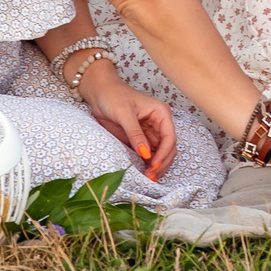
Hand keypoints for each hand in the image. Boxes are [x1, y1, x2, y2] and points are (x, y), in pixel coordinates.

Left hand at [76, 64, 177, 181]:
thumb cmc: (113, 96)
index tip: (153, 165)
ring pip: (161, 153)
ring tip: (149, 177)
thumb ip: (135, 133)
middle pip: (169, 148)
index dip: (164, 153)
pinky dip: (149, 164)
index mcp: (161, 113)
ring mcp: (151, 133)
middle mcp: (160, 124)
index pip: (169, 137)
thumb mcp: (124, 113)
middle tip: (151, 176)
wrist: (100, 93)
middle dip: (162, 162)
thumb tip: (146, 154)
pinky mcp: (141, 139)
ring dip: (158, 166)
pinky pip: (149, 154)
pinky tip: (145, 172)